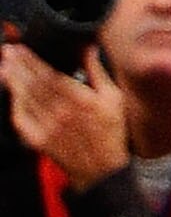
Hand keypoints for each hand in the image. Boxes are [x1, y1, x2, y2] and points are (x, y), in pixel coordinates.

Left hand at [0, 44, 130, 187]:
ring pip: (24, 97)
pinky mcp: (39, 139)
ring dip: (12, 80)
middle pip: (33, 82)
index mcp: (81, 99)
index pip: (49, 74)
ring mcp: (48, 126)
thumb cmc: (111, 133)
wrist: (102, 169)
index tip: (22, 48)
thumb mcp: (113, 98)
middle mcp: (62, 112)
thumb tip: (86, 47)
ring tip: (4, 66)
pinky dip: (14, 103)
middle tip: (8, 51)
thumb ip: (97, 71)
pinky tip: (12, 92)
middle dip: (18, 65)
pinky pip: (21, 117)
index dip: (32, 60)